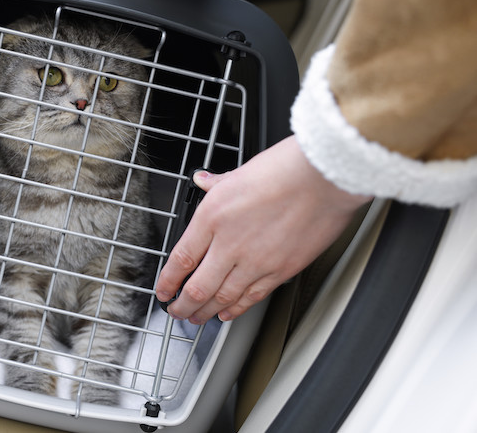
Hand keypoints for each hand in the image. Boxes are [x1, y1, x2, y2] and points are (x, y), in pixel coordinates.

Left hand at [155, 136, 371, 323]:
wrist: (324, 177)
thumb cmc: (286, 169)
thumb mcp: (239, 171)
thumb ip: (217, 183)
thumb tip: (203, 181)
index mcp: (213, 217)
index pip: (181, 259)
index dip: (168, 281)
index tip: (162, 290)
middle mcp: (230, 243)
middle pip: (197, 287)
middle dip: (182, 306)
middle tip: (176, 312)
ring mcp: (255, 261)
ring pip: (222, 297)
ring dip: (205, 313)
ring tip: (196, 319)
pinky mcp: (281, 271)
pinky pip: (251, 297)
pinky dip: (236, 309)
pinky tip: (228, 313)